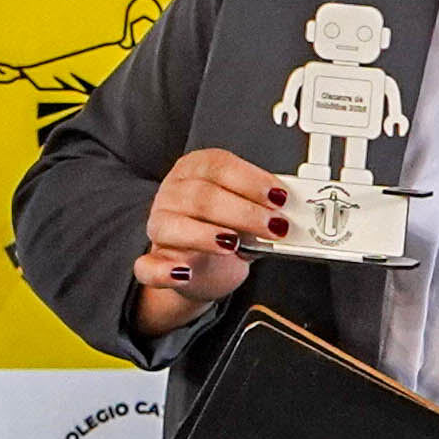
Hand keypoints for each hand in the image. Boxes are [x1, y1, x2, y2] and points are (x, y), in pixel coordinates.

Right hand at [126, 146, 290, 338]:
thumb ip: (262, 207)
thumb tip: (291, 210)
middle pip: (201, 196)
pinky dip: (164, 270)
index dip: (250, 180)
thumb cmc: (225, 229)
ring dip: (206, 234)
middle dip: (242, 212)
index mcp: (195, 170)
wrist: (201, 267)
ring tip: (233, 243)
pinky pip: (147, 266)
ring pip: (173, 225)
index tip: (278, 196)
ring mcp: (159, 227)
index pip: (218, 166)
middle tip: (272, 225)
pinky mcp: (151, 261)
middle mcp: (173, 194)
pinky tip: (184, 273)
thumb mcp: (245, 212)